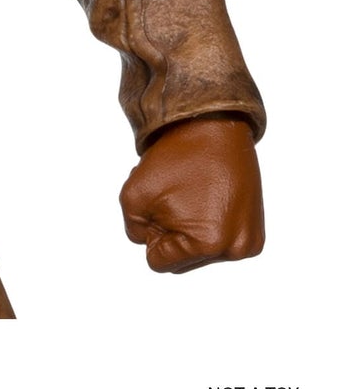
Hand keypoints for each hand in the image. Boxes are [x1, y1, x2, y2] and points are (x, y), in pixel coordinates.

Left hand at [120, 114, 263, 272]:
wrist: (213, 126)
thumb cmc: (175, 158)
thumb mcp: (132, 196)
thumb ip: (133, 230)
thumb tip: (150, 245)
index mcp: (209, 243)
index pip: (160, 262)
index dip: (150, 233)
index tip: (157, 204)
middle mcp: (236, 249)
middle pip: (182, 259)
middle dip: (169, 231)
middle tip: (170, 196)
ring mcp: (249, 240)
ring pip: (200, 249)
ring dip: (187, 227)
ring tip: (187, 193)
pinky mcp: (256, 229)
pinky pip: (219, 239)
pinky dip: (206, 222)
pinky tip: (204, 195)